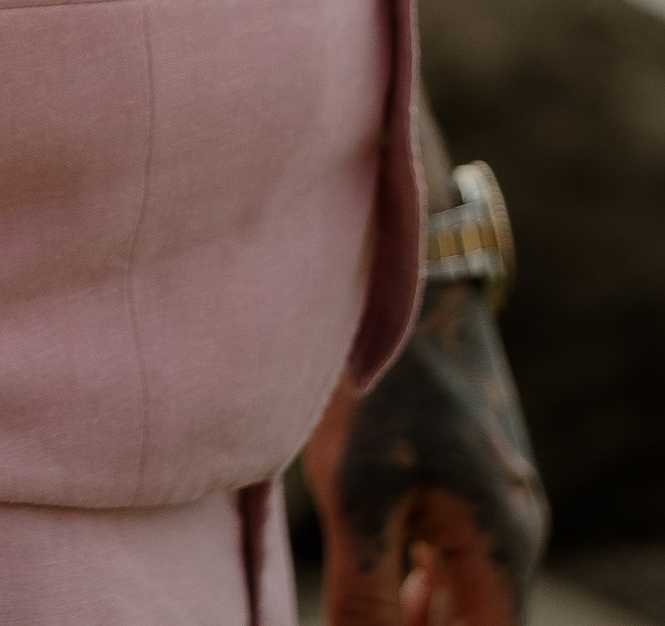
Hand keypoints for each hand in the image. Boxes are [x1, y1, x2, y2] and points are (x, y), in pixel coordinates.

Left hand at [301, 292, 546, 623]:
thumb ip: (365, 597)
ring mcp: (497, 498)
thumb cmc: (377, 387)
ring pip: (463, 589)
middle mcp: (515, 531)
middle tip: (359, 612)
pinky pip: (455, 550)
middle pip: (476, 620)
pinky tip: (379, 565)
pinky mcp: (470, 472)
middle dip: (419, 624)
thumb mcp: (356, 500)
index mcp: (501, 550)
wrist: (399, 279)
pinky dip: (418, 574)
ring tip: (361, 598)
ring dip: (416, 607)